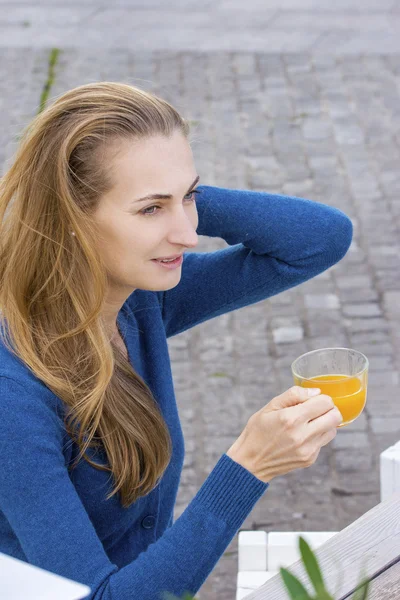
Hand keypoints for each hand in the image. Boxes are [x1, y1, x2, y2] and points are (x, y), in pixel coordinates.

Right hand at [226, 386, 342, 482]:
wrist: (251, 462)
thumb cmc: (258, 430)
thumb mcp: (270, 406)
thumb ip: (293, 394)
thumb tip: (316, 392)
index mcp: (291, 418)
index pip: (325, 403)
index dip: (321, 397)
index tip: (312, 400)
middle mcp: (302, 435)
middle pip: (335, 416)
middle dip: (329, 409)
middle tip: (317, 409)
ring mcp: (308, 449)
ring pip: (333, 429)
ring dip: (325, 422)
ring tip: (309, 422)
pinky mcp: (310, 459)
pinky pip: (323, 442)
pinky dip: (318, 435)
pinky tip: (302, 435)